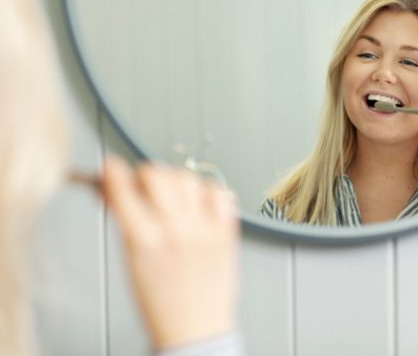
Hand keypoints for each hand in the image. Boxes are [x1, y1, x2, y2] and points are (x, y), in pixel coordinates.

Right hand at [101, 156, 238, 349]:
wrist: (196, 329)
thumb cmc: (160, 302)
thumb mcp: (130, 261)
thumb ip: (122, 219)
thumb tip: (111, 189)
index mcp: (145, 241)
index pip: (123, 189)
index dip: (113, 172)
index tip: (112, 167)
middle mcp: (176, 231)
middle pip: (158, 175)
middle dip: (145, 175)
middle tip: (145, 185)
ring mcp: (205, 229)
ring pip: (188, 178)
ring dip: (176, 181)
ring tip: (174, 196)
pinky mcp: (228, 232)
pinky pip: (220, 193)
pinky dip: (208, 192)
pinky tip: (200, 204)